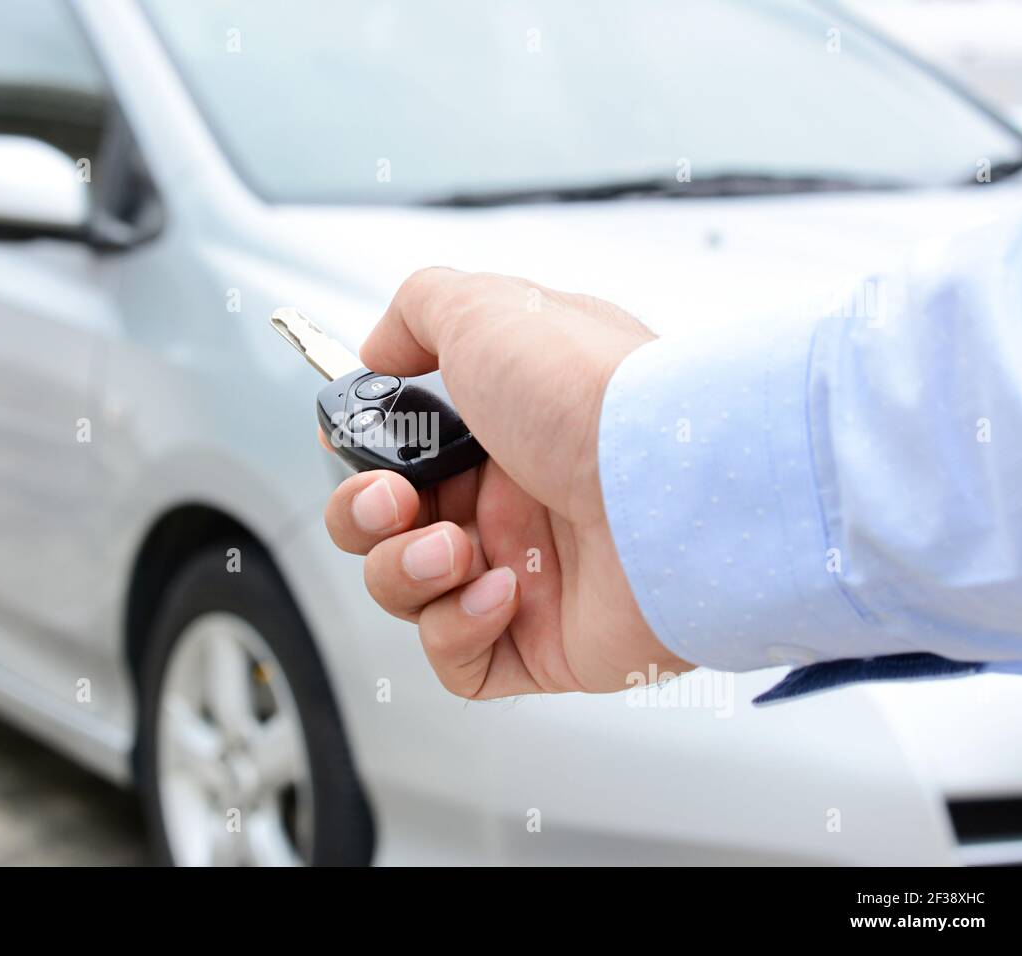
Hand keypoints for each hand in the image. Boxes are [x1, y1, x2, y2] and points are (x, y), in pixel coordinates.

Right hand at [323, 268, 690, 697]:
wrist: (672, 489)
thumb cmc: (592, 397)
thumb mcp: (490, 309)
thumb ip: (421, 311)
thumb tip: (379, 346)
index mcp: (499, 429)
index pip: (401, 457)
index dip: (360, 460)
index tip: (349, 450)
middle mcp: (513, 499)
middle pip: (389, 529)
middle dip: (364, 517)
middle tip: (395, 502)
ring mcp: (529, 574)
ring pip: (413, 595)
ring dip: (406, 572)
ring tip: (456, 549)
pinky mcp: (545, 644)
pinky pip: (463, 662)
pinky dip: (459, 630)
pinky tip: (501, 592)